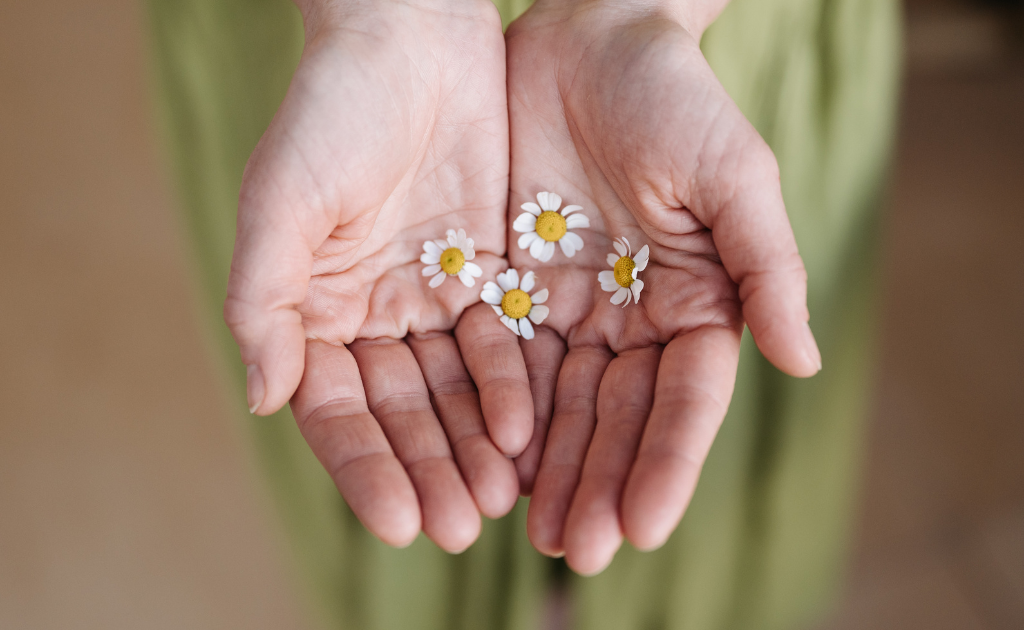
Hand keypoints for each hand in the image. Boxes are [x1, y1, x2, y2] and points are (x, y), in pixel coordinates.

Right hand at [224, 0, 527, 551]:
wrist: (412, 34)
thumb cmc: (332, 109)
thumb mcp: (281, 202)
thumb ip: (264, 302)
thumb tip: (265, 400)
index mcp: (312, 306)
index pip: (336, 408)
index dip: (366, 466)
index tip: (399, 520)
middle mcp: (373, 311)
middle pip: (402, 411)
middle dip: (429, 469)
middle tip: (462, 528)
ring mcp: (432, 294)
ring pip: (455, 389)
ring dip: (474, 445)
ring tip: (500, 500)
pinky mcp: (488, 270)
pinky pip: (502, 341)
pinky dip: (511, 386)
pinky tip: (527, 431)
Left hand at [470, 0, 820, 573]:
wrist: (586, 36)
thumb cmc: (673, 95)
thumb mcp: (734, 172)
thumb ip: (769, 267)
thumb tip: (805, 363)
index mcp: (698, 302)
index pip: (685, 399)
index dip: (666, 462)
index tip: (643, 524)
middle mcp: (635, 319)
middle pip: (618, 417)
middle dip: (600, 483)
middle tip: (578, 551)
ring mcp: (572, 309)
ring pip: (559, 405)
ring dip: (548, 470)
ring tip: (532, 532)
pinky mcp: (512, 289)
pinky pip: (502, 362)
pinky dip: (496, 414)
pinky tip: (484, 461)